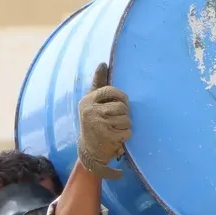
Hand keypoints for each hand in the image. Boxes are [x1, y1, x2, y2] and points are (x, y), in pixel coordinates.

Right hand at [77, 63, 130, 180]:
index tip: (122, 102)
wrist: (89, 150)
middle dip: (124, 113)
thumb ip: (98, 84)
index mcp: (87, 101)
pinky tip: (117, 137)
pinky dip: (126, 135)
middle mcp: (91, 111)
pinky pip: (127, 131)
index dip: (121, 97)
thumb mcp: (92, 102)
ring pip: (126, 119)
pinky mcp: (108, 137)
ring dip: (126, 125)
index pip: (110, 91)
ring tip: (116, 128)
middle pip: (122, 106)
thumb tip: (103, 63)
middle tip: (117, 120)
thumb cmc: (94, 122)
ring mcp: (99, 124)